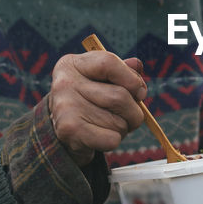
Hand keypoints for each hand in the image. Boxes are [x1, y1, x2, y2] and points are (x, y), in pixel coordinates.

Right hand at [48, 51, 147, 165]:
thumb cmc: (89, 98)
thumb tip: (136, 65)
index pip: (108, 63)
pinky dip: (114, 140)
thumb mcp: (102, 78)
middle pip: (119, 96)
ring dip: (123, 128)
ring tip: (108, 124)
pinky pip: (112, 139)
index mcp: (72, 64)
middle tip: (128, 115)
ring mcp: (65, 108)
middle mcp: (64, 83)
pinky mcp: (69, 131)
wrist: (63, 128)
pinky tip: (101, 135)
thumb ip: (122, 69)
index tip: (139, 92)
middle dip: (134, 111)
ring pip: (118, 122)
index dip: (132, 79)